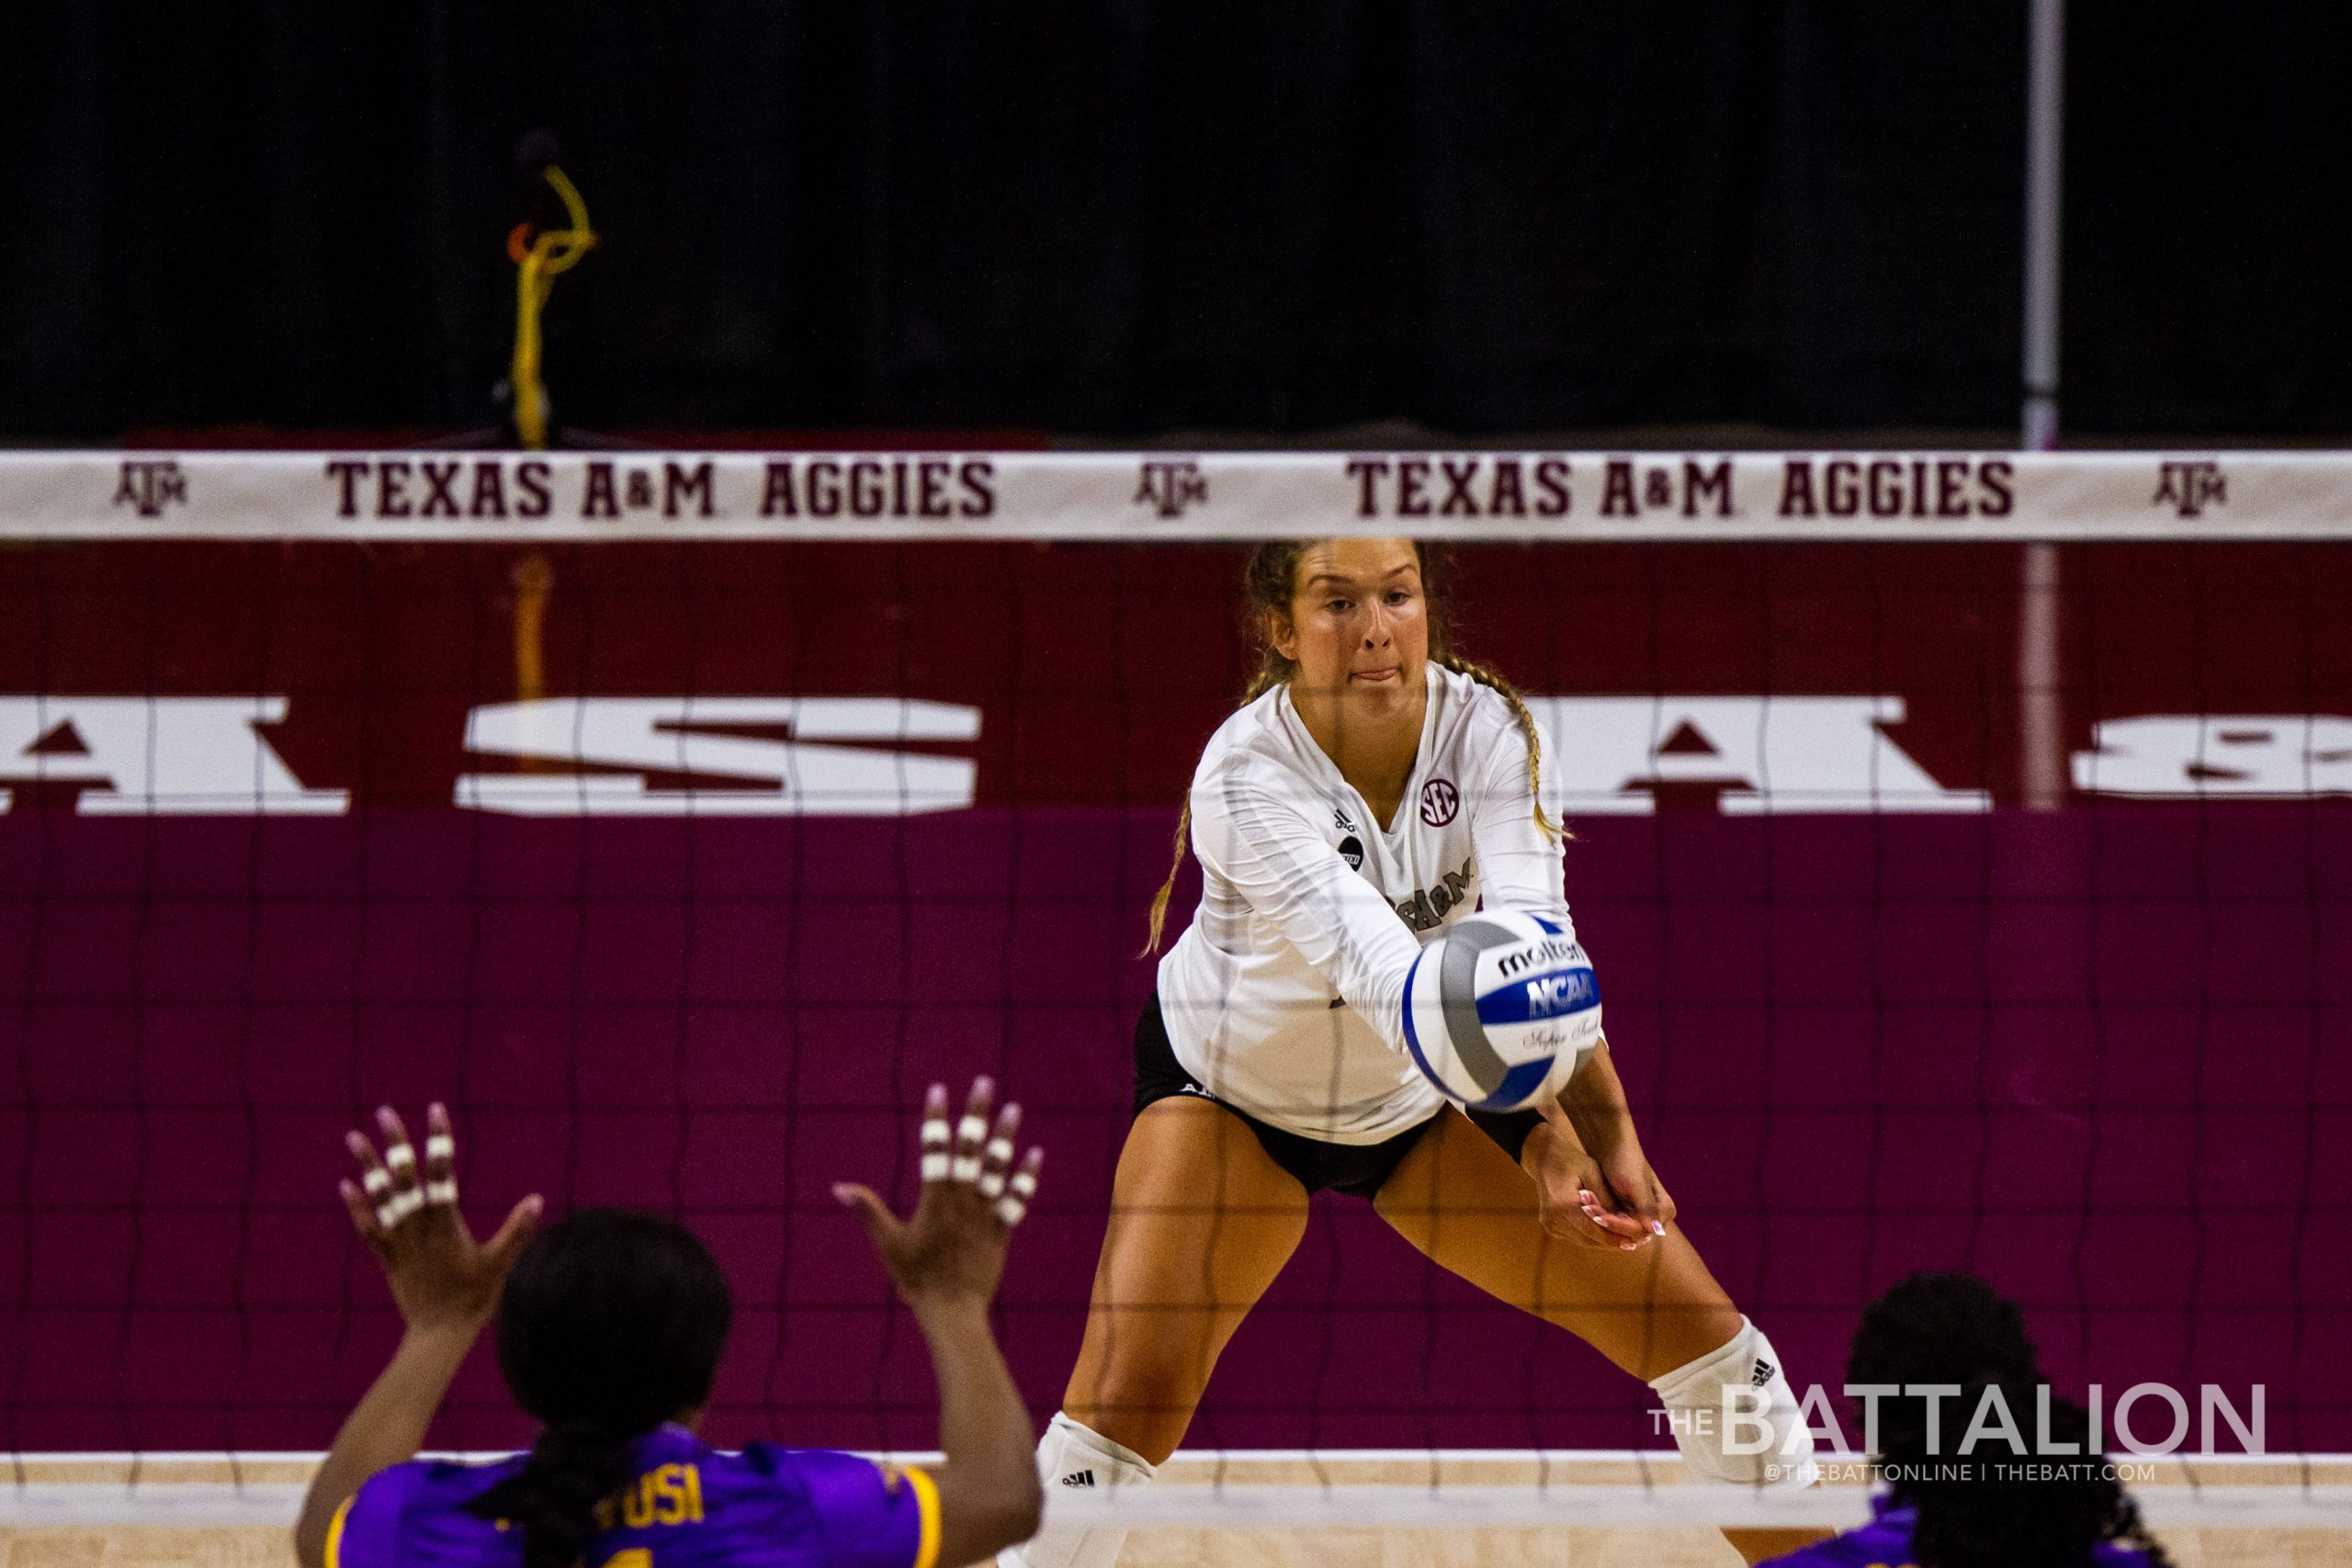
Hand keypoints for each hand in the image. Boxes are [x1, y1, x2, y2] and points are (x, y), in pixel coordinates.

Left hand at [340, 1103, 542, 1334]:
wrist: (439, 1333)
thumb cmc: (474, 1297)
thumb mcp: (500, 1263)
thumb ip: (517, 1230)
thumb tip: (536, 1199)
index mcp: (446, 1222)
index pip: (441, 1171)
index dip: (438, 1139)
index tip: (436, 1109)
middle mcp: (418, 1226)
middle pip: (404, 1176)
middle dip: (395, 1142)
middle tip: (385, 1112)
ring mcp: (399, 1240)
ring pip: (380, 1196)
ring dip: (367, 1165)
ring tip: (353, 1136)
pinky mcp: (387, 1257)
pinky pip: (368, 1227)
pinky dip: (357, 1206)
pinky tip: (346, 1184)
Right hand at [835, 1078, 1041, 1310]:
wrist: (952, 1311)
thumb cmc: (915, 1279)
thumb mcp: (887, 1243)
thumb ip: (868, 1210)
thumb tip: (839, 1187)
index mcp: (934, 1199)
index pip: (934, 1150)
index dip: (935, 1119)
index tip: (939, 1091)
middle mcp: (962, 1200)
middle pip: (971, 1149)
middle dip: (977, 1114)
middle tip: (984, 1083)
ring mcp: (984, 1214)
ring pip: (997, 1169)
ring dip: (1005, 1138)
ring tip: (1014, 1108)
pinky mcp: (1001, 1230)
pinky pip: (1017, 1199)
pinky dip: (1026, 1177)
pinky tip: (1035, 1154)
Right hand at [1523, 1113, 1668, 1251]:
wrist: (1545, 1159)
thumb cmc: (1572, 1162)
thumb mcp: (1593, 1173)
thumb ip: (1608, 1200)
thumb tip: (1628, 1223)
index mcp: (1563, 1205)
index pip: (1596, 1230)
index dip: (1618, 1236)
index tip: (1638, 1237)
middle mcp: (1553, 1219)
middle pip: (1591, 1239)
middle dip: (1615, 1241)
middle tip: (1637, 1241)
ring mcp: (1550, 1225)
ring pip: (1585, 1241)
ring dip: (1606, 1241)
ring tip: (1628, 1240)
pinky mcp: (1551, 1227)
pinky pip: (1578, 1237)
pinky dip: (1594, 1237)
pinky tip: (1610, 1234)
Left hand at [1590, 1137, 1675, 1242]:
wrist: (1611, 1147)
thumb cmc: (1626, 1160)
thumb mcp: (1635, 1183)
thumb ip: (1646, 1206)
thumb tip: (1657, 1231)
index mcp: (1666, 1209)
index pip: (1644, 1230)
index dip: (1623, 1226)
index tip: (1602, 1217)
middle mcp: (1657, 1217)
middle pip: (1634, 1234)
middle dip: (1612, 1225)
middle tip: (1591, 1214)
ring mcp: (1643, 1217)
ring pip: (1623, 1233)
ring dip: (1605, 1223)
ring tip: (1587, 1211)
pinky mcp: (1629, 1216)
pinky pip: (1617, 1227)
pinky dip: (1604, 1220)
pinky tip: (1590, 1211)